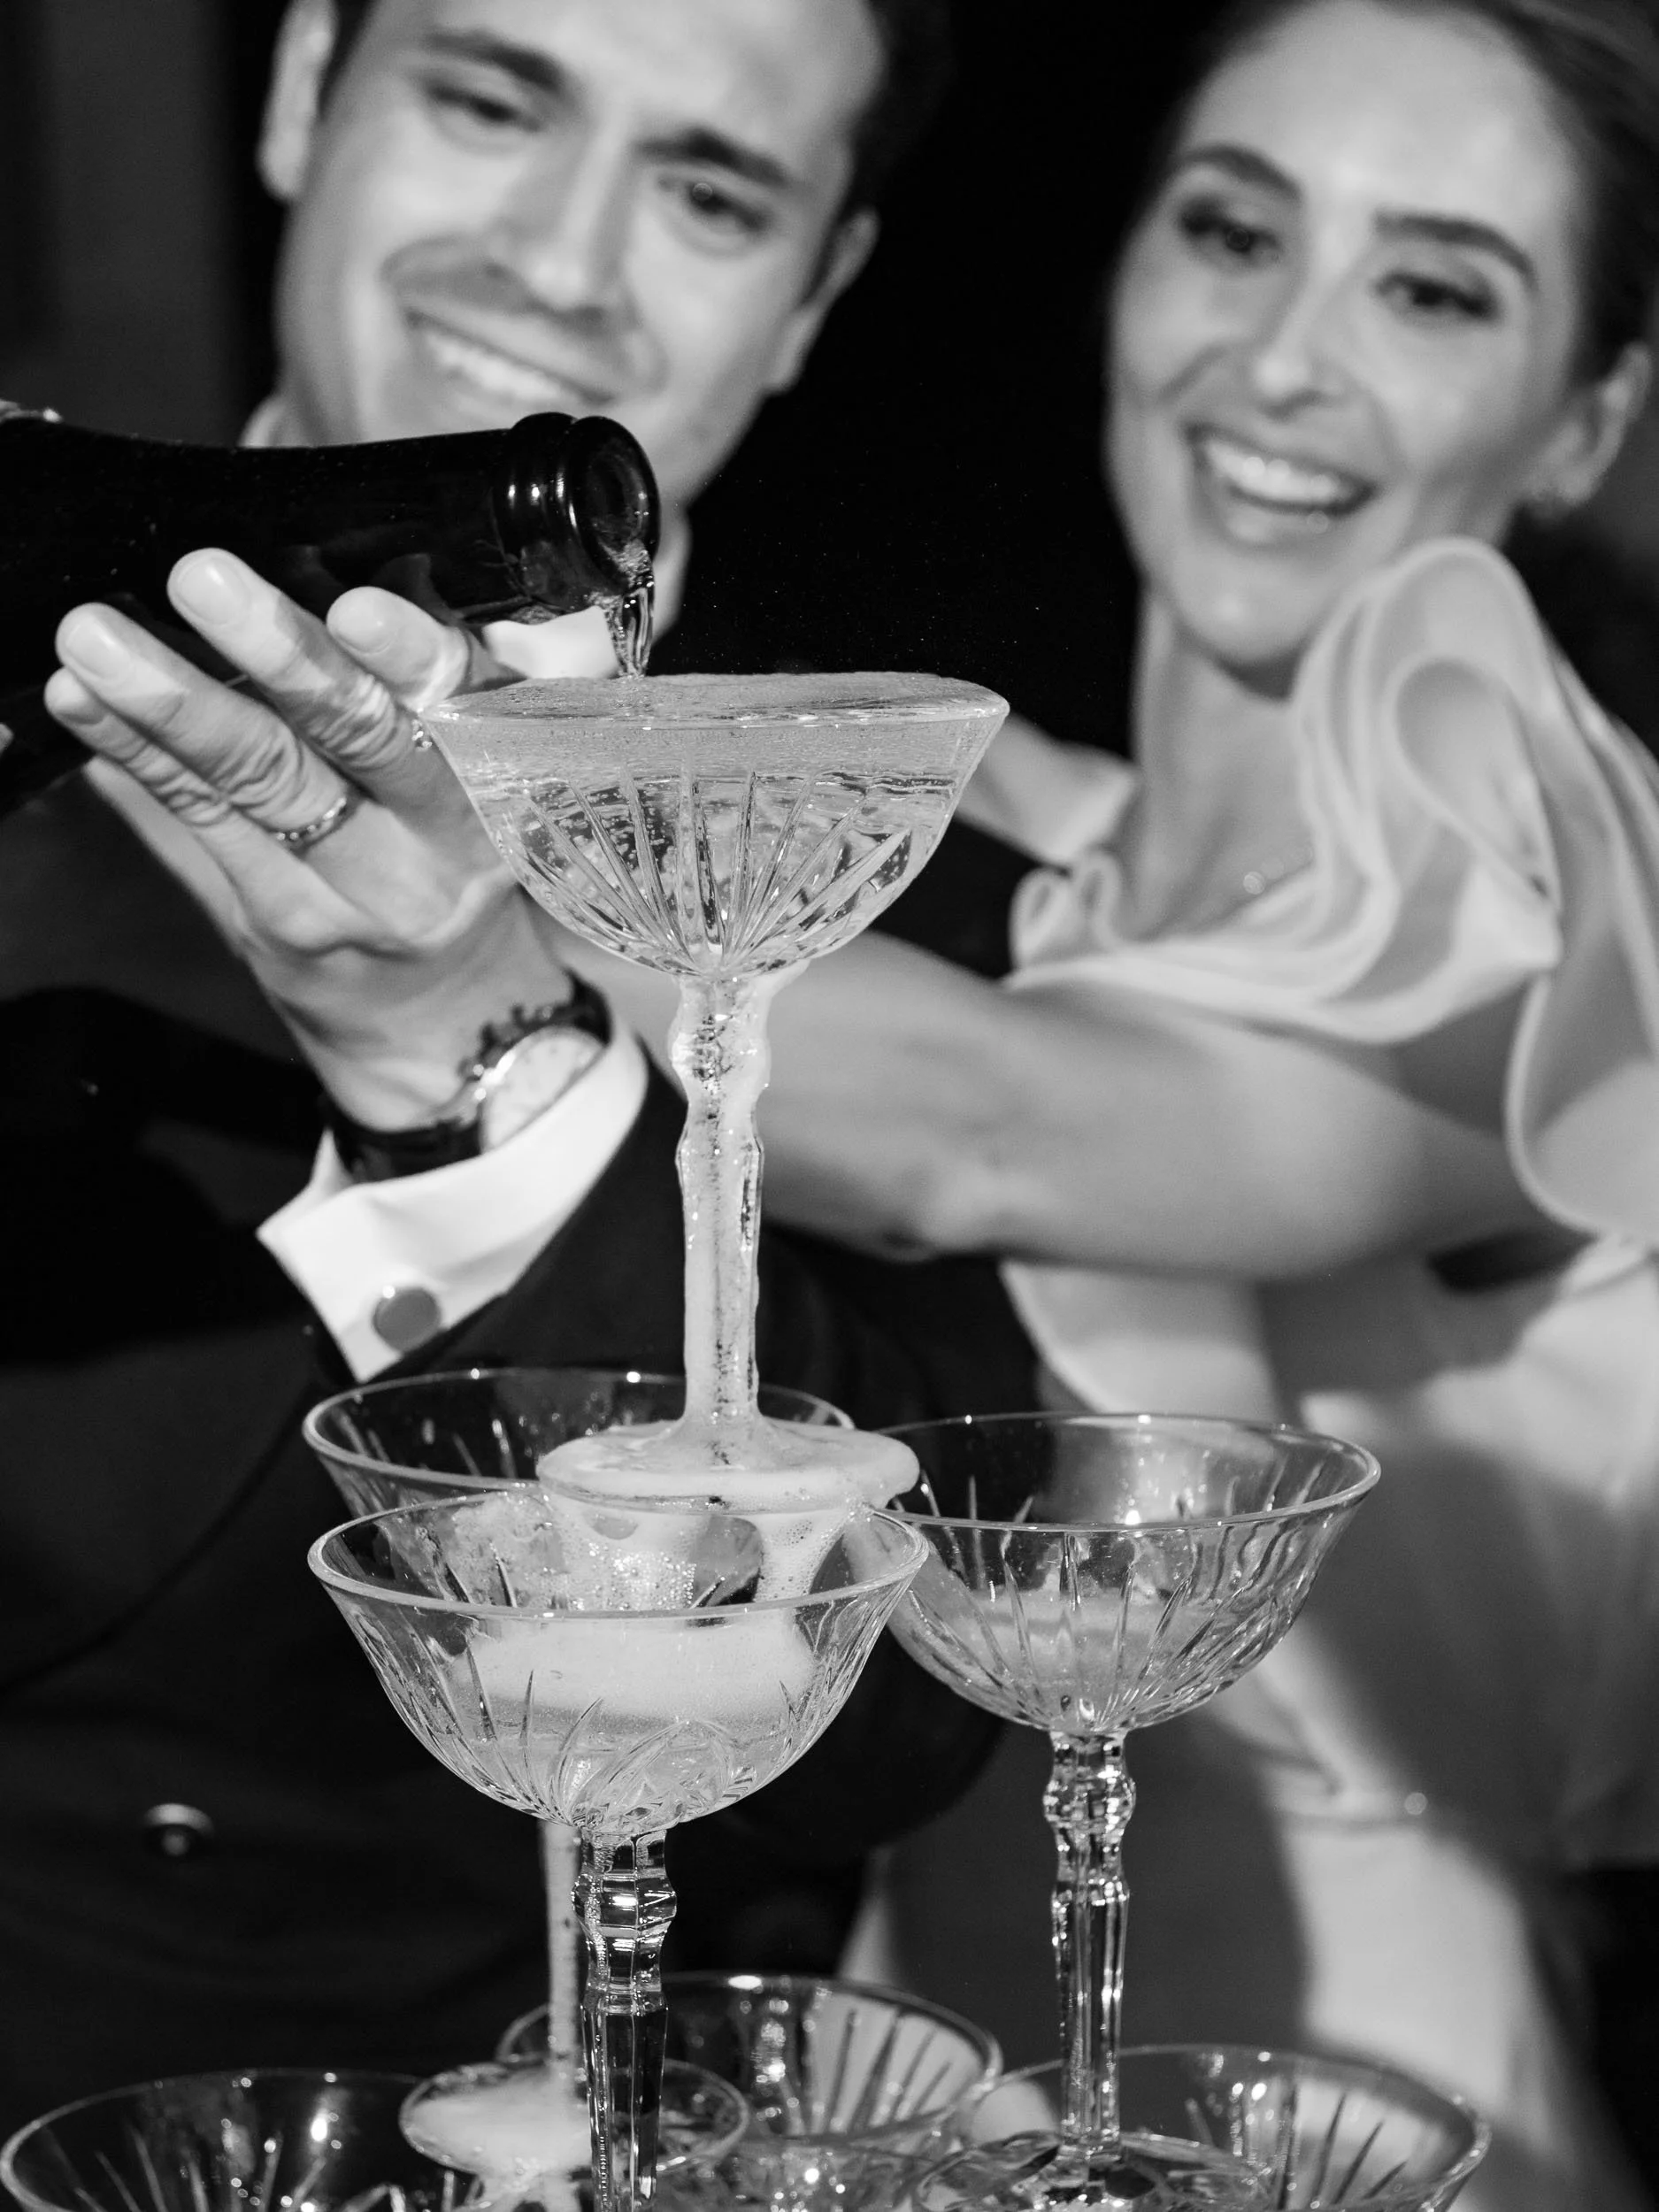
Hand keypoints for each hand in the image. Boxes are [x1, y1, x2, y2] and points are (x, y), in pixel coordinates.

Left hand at [45, 550, 573, 1126]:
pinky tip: (82, 703)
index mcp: (507, 775)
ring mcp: (365, 894)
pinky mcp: (287, 925)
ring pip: (267, 781)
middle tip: (204, 580)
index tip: (357, 606)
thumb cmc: (450, 864)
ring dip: (173, 702)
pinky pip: (202, 823)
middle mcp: (448, 842)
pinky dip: (136, 755)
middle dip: (281, 656)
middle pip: (365, 741)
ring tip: (96, 640)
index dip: (413, 656)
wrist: (443, 1024)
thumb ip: (424, 680)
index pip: (467, 704)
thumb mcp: (478, 773)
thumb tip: (315, 559)